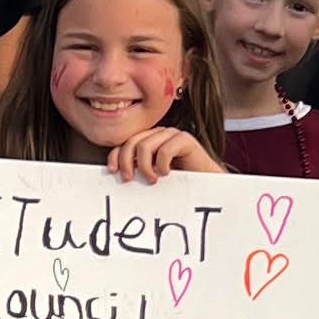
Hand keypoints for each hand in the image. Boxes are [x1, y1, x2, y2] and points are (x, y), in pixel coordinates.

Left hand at [105, 126, 219, 183]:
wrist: (205, 184)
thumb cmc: (178, 181)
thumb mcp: (151, 175)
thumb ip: (137, 169)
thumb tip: (115, 173)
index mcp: (148, 140)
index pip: (125, 143)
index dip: (115, 155)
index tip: (113, 172)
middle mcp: (158, 134)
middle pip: (132, 142)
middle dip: (126, 162)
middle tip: (130, 179)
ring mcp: (171, 134)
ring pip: (145, 146)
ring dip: (144, 167)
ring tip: (152, 179)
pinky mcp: (184, 139)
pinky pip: (165, 150)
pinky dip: (162, 165)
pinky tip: (167, 173)